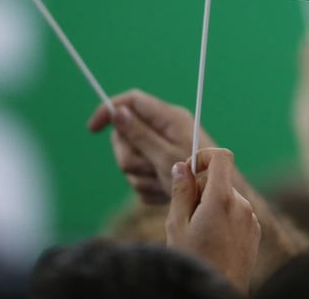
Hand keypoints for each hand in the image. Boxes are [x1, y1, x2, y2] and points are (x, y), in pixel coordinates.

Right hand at [88, 89, 214, 202]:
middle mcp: (165, 130)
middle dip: (130, 158)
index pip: (132, 101)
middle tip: (148, 169)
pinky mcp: (162, 168)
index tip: (92, 129)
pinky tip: (164, 193)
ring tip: (162, 184)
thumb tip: (119, 112)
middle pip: (126, 136)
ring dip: (141, 177)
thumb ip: (140, 134)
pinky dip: (149, 188)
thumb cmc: (198, 177)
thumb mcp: (164, 156)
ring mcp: (163, 149)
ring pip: (131, 161)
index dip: (109, 110)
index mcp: (169, 118)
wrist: (215, 206)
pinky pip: (140, 177)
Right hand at [166, 149, 260, 293]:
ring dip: (213, 205)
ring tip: (201, 232)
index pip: (222, 157)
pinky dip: (225, 218)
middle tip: (187, 214)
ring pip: (227, 198)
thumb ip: (181, 191)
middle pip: (220, 180)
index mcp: (221, 198)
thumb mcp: (177, 224)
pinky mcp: (255, 229)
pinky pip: (237, 212)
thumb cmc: (195, 258)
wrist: (220, 288)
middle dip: (202, 189)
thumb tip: (181, 166)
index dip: (204, 156)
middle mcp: (241, 204)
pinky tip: (215, 240)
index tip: (190, 170)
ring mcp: (251, 217)